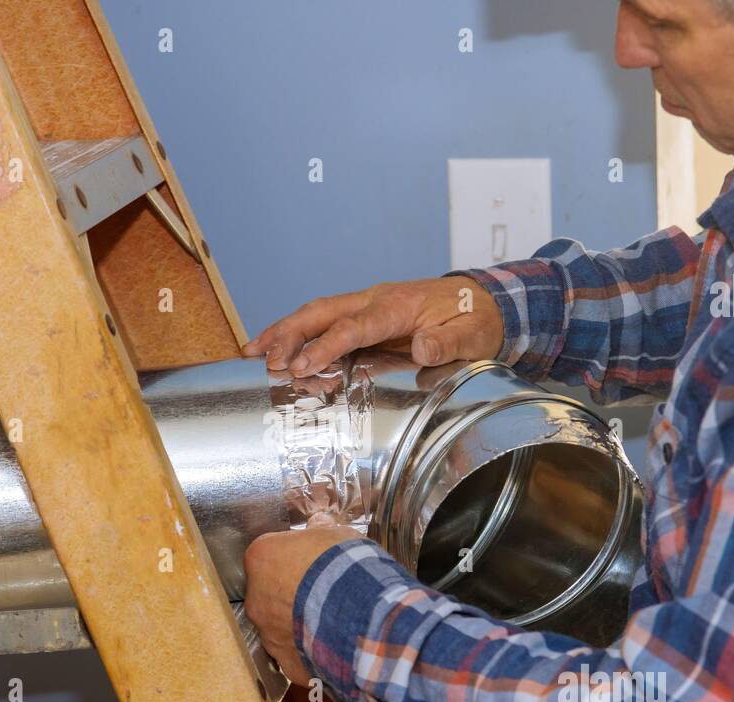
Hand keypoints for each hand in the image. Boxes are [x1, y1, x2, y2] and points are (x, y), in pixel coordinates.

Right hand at [243, 278, 502, 375]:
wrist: (482, 303)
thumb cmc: (474, 321)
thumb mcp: (472, 337)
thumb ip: (448, 343)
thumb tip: (422, 347)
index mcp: (397, 308)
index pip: (353, 327)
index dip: (324, 347)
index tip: (300, 367)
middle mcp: (375, 302)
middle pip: (321, 312)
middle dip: (288, 334)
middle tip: (262, 360)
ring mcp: (367, 307)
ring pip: (316, 315)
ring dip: (284, 333)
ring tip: (251, 353)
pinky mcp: (365, 319)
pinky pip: (326, 325)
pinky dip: (299, 337)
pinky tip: (278, 353)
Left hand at [243, 516, 363, 684]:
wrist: (360, 611)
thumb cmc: (343, 567)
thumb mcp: (336, 535)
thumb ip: (320, 532)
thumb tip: (318, 525)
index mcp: (261, 559)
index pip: (267, 556)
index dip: (290, 559)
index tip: (309, 562)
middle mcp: (256, 598)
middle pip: (268, 593)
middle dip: (290, 594)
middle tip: (321, 592)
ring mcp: (269, 634)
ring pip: (280, 627)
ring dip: (300, 624)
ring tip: (331, 620)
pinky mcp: (288, 662)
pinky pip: (297, 656)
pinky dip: (311, 652)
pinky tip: (334, 645)